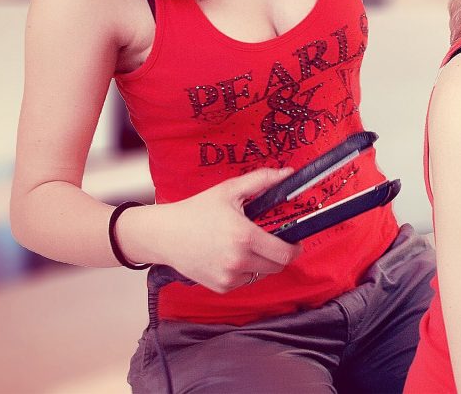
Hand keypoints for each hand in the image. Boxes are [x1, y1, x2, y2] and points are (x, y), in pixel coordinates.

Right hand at [149, 168, 301, 292]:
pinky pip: (244, 281)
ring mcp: (228, 277)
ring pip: (261, 274)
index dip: (295, 248)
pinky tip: (230, 255)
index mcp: (244, 237)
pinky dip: (244, 271)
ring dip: (261, 262)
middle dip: (280, 254)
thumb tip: (287, 174)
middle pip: (277, 266)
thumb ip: (261, 180)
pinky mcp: (220, 287)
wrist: (165, 234)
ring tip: (245, 245)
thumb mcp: (229, 190)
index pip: (284, 253)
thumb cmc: (197, 210)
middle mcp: (238, 261)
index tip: (295, 241)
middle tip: (272, 240)